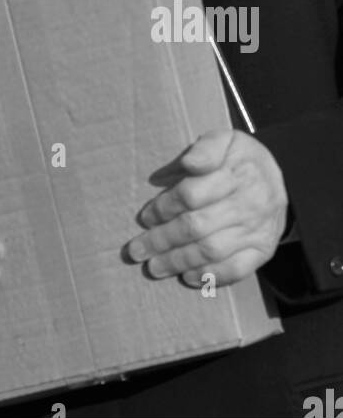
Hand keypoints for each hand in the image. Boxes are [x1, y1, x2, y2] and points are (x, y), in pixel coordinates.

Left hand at [125, 129, 287, 287]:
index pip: (192, 194)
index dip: (165, 207)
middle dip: (163, 239)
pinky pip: (237, 269)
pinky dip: (210, 276)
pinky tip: (187, 277)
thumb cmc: (239, 159)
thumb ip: (206, 148)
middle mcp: (250, 203)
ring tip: (154, 267)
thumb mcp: (225, 140)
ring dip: (179, 261)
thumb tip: (189, 164)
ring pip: (212, 251)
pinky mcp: (264, 250)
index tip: (145, 217)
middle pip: (197, 226)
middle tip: (137, 250)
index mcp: (237, 172)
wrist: (280, 179)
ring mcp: (258, 229)